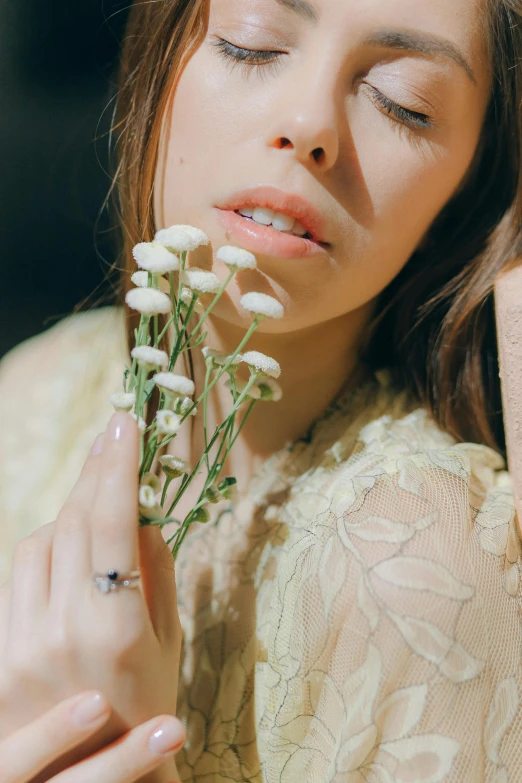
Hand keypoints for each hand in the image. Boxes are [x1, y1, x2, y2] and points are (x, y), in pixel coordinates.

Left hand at [0, 412, 183, 778]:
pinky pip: (17, 573)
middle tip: (114, 442)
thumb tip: (140, 511)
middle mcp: (62, 629)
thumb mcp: (170, 640)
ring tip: (97, 514)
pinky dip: (44, 550)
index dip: (117, 467)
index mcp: (117, 629)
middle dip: (96, 475)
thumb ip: (155, 569)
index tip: (125, 424)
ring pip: (37, 539)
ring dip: (69, 513)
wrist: (87, 776)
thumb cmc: (147, 708)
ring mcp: (22, 640)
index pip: (111, 523)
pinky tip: (65, 555)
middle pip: (72, 521)